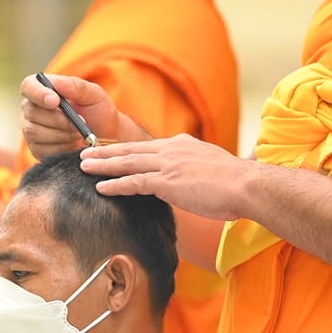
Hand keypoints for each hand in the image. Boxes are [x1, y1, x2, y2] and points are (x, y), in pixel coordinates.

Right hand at [19, 73, 136, 156]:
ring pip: (35, 131)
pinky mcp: (36, 149)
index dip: (38, 93)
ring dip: (61, 134)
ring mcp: (32, 129)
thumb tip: (55, 83)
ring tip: (78, 133)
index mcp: (44, 89)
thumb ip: (77, 87)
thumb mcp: (95, 96)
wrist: (105, 139)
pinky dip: (61, 147)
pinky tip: (72, 144)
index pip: (28, 86)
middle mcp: (33, 108)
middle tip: (81, 122)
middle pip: (32, 112)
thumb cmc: (98, 113)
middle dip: (58, 119)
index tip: (55, 101)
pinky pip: (41, 149)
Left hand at [78, 135, 254, 219]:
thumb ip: (193, 167)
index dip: (124, 148)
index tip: (108, 150)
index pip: (146, 146)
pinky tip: (100, 187)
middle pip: (130, 149)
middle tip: (84, 153)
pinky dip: (115, 184)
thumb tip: (187, 177)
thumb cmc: (235, 183)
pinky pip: (134, 182)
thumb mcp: (209, 165)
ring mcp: (168, 165)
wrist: (247, 185)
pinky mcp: (167, 182)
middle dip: (105, 152)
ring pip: (127, 162)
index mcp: (181, 144)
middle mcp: (171, 150)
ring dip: (102, 165)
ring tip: (84, 167)